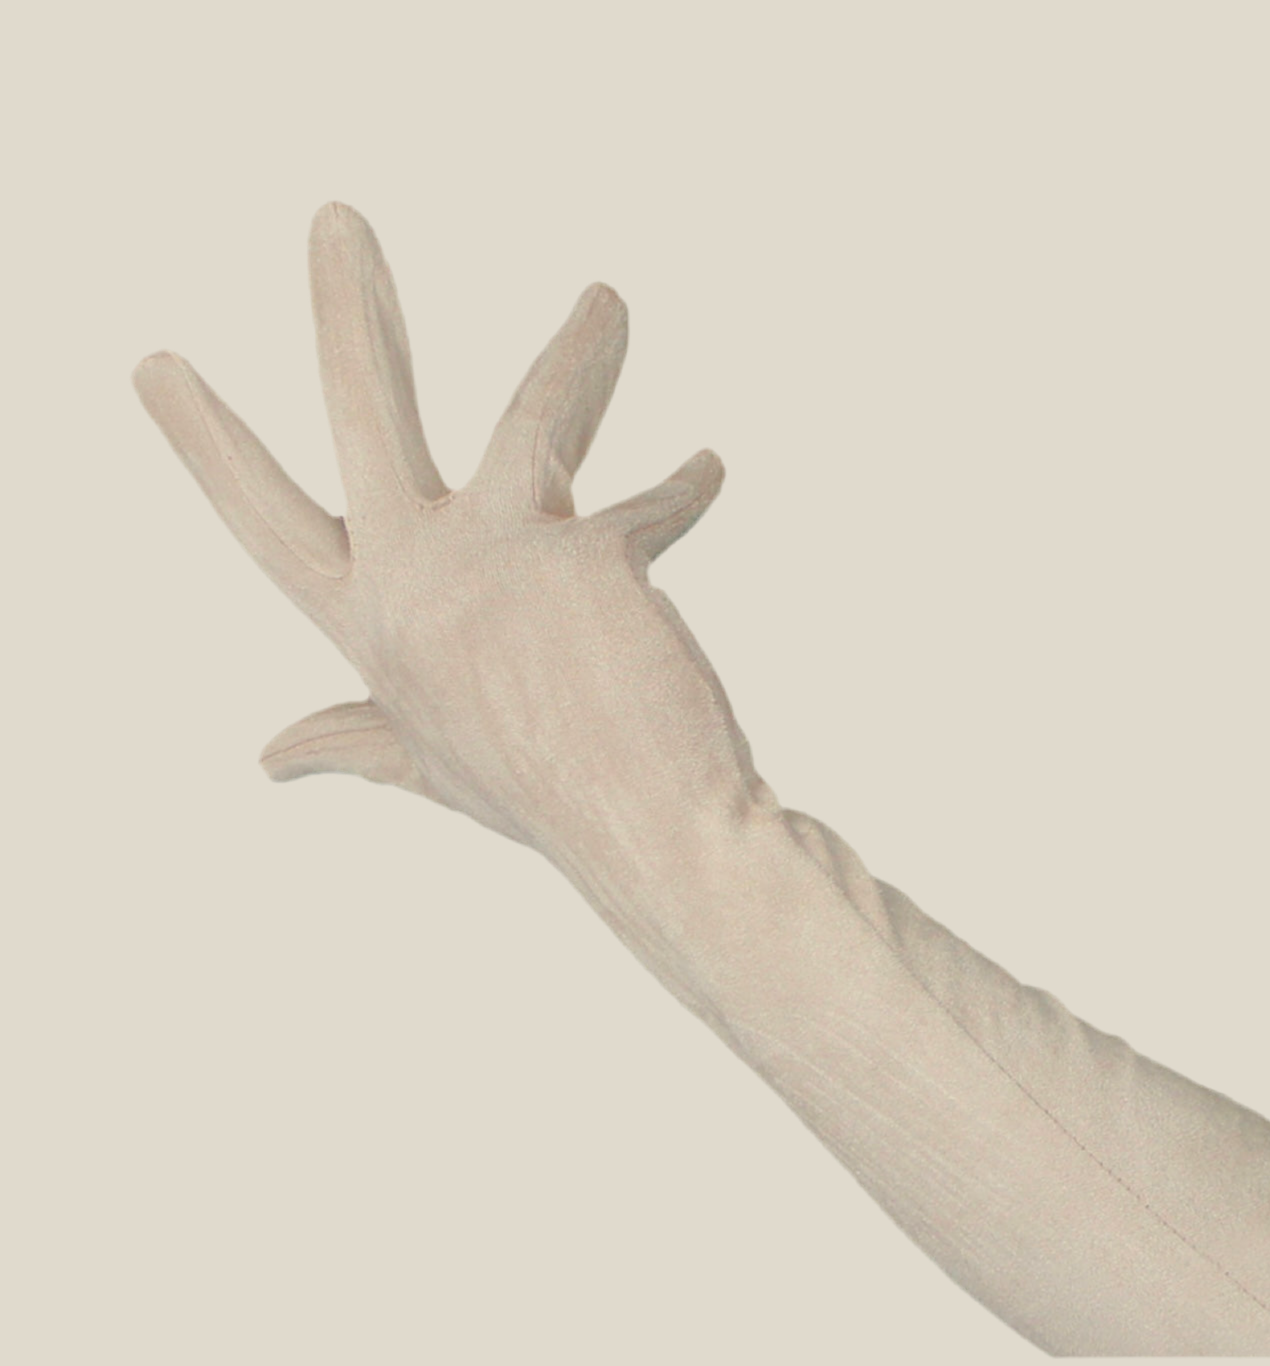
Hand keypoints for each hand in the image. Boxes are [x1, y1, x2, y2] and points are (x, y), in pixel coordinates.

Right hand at [134, 204, 757, 854]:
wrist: (650, 838)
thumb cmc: (543, 797)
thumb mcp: (429, 766)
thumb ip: (356, 741)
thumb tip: (266, 755)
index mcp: (373, 630)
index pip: (269, 525)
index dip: (210, 447)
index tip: (159, 367)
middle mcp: (416, 585)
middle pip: (363, 416)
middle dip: (349, 311)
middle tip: (335, 216)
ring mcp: (493, 562)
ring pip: (529, 415)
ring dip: (579, 353)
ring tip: (610, 304)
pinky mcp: (580, 553)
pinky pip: (645, 503)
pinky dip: (680, 490)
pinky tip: (705, 472)